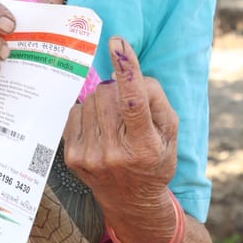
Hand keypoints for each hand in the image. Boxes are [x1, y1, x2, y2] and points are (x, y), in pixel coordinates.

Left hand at [62, 36, 178, 214]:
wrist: (131, 201)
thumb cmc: (155, 159)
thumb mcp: (170, 132)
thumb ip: (155, 99)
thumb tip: (124, 72)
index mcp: (144, 146)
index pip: (134, 101)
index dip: (127, 68)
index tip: (118, 42)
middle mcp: (115, 153)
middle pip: (108, 94)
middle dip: (117, 90)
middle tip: (126, 106)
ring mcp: (90, 156)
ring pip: (90, 100)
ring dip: (102, 101)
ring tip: (114, 122)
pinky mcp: (72, 157)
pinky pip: (76, 112)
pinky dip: (88, 112)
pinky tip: (99, 128)